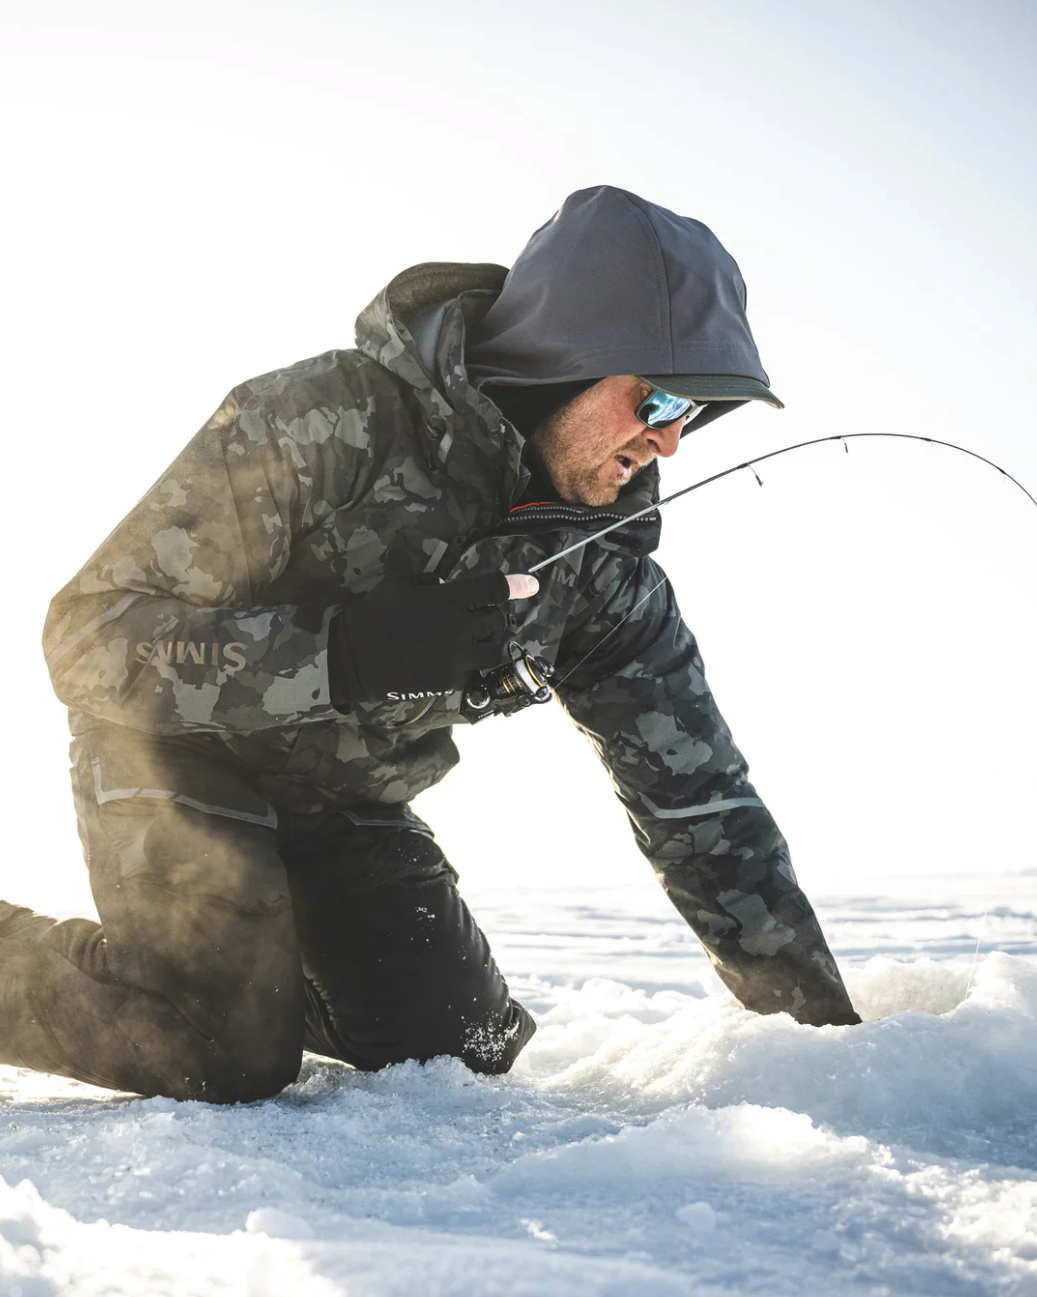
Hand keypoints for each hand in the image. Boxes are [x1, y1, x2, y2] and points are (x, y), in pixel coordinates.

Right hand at [329, 572, 538, 703]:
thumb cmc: (372, 615)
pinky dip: (471, 662)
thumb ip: (428, 584)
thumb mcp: (398, 586)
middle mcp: (458, 629)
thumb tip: (448, 587)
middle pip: (497, 620)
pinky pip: (474, 670)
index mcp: (446, 601)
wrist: (352, 660)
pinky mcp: (449, 681)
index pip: (492, 589)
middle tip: (485, 615)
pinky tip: (457, 657)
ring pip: (495, 650)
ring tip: (483, 639)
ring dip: (494, 641)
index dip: (516, 584)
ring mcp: (456, 658)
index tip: (532, 584)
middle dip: (495, 615)